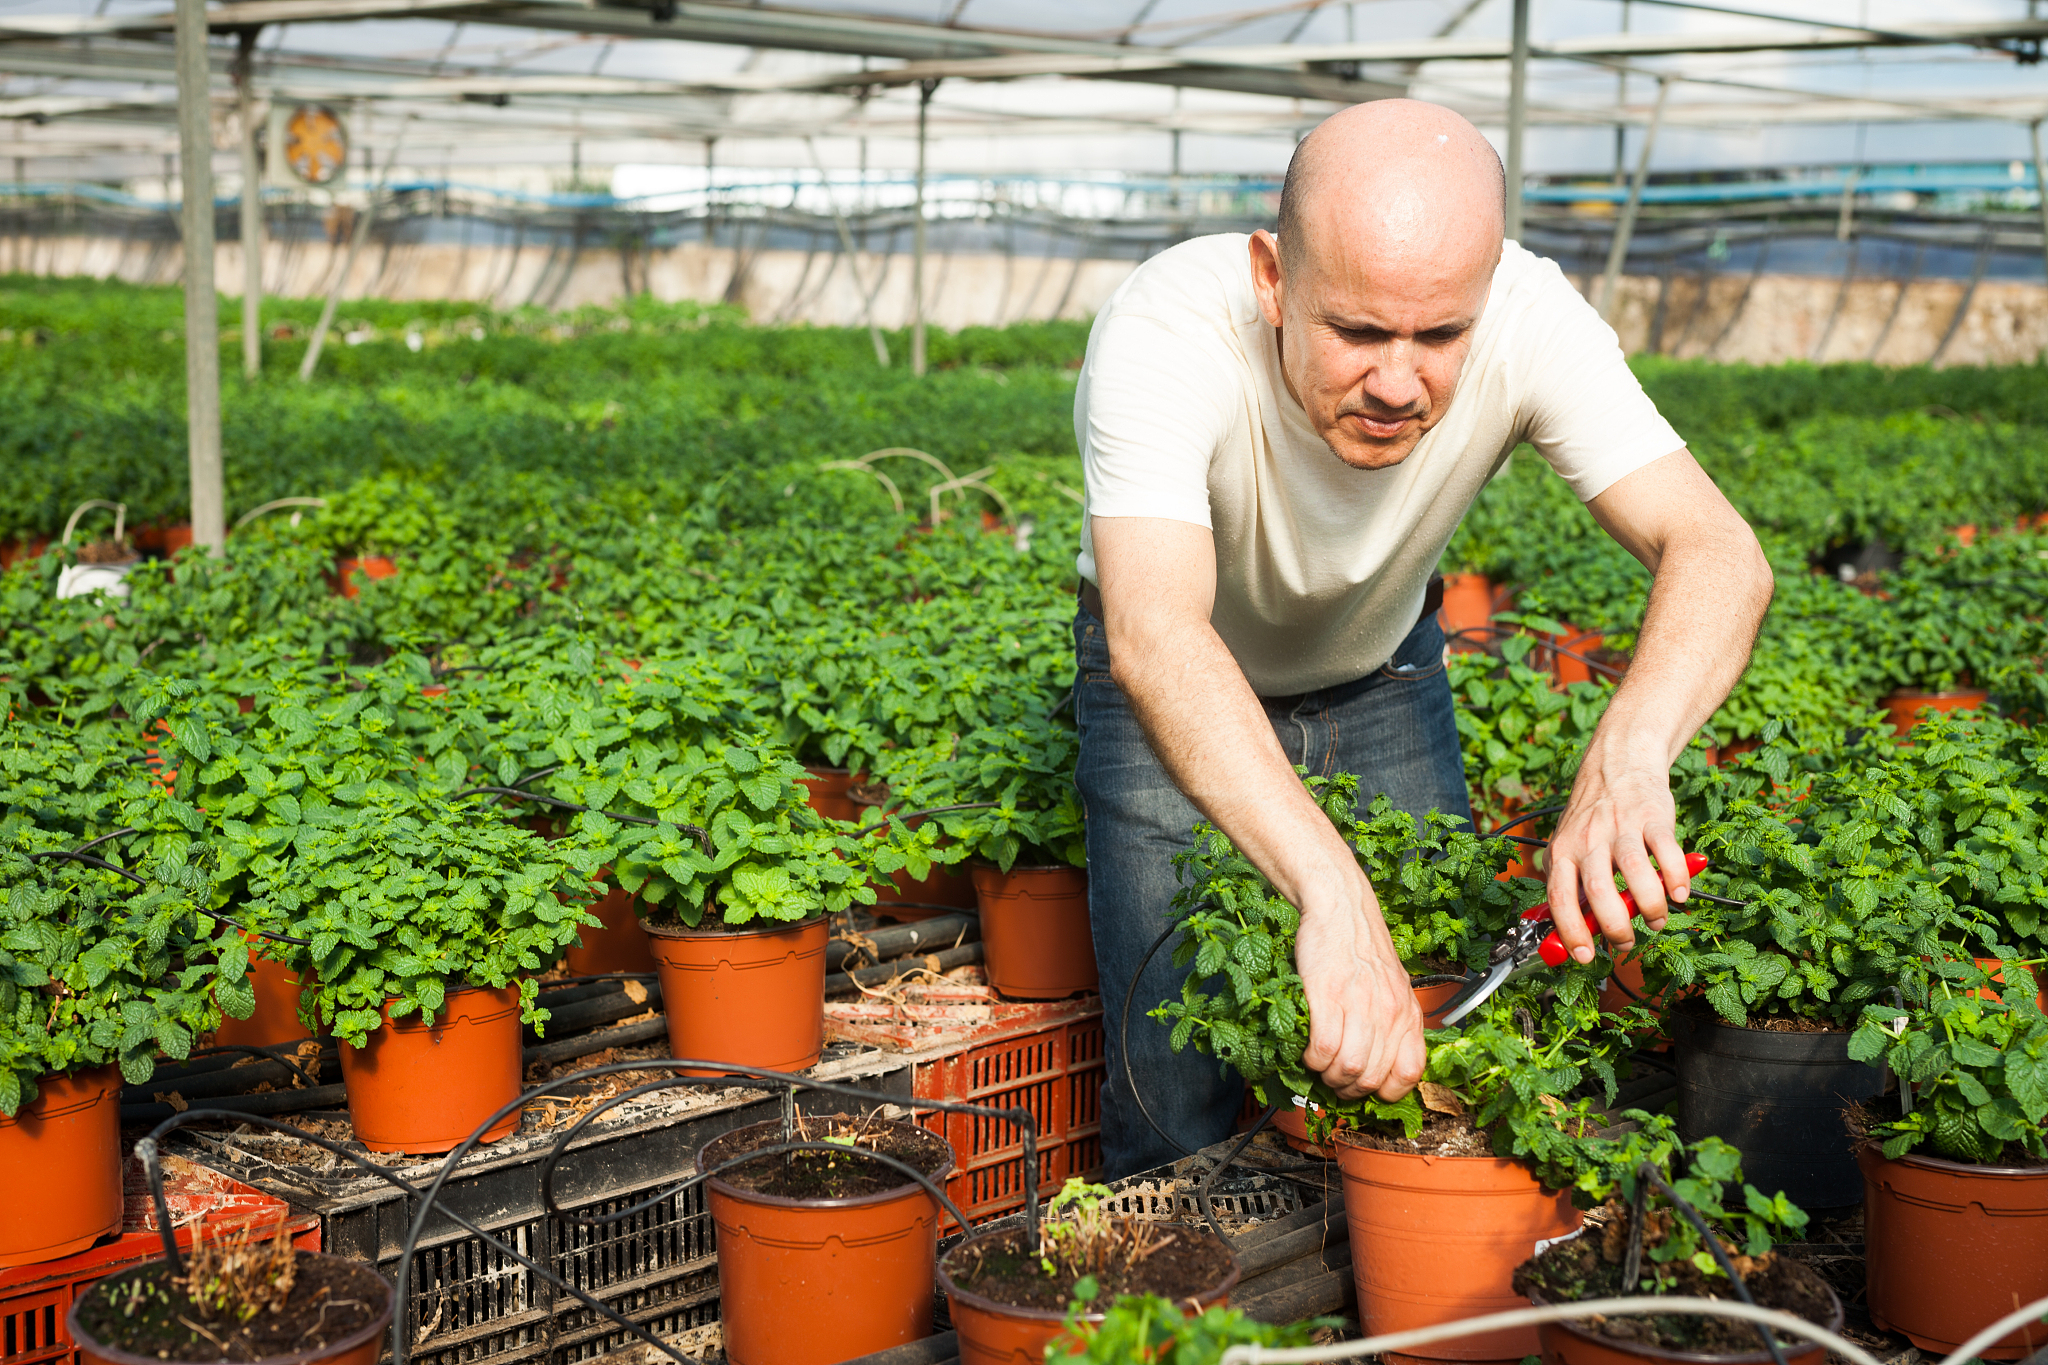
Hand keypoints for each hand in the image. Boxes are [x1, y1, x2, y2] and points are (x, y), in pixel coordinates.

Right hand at [1294, 880, 1425, 1101]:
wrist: (1341, 907)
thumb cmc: (1362, 946)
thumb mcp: (1393, 985)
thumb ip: (1392, 1020)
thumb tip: (1379, 1060)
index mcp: (1408, 1013)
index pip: (1409, 1074)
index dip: (1384, 1092)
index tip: (1366, 1089)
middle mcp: (1390, 1012)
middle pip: (1372, 1078)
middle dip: (1348, 1090)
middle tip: (1334, 1081)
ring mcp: (1360, 1004)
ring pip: (1348, 1068)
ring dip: (1328, 1077)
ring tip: (1319, 1067)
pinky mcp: (1329, 995)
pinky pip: (1323, 1048)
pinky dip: (1312, 1059)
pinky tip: (1307, 1051)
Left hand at [1544, 734, 1691, 962]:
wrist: (1618, 765)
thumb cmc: (1592, 818)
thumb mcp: (1568, 848)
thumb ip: (1572, 886)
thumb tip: (1577, 935)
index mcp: (1562, 851)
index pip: (1559, 897)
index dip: (1571, 931)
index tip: (1585, 957)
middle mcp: (1588, 840)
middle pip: (1597, 891)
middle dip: (1615, 927)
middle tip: (1626, 942)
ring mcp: (1620, 827)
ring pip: (1634, 873)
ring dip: (1649, 907)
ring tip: (1656, 920)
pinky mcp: (1652, 817)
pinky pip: (1666, 852)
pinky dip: (1676, 878)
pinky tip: (1679, 893)